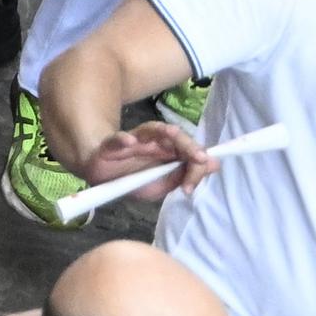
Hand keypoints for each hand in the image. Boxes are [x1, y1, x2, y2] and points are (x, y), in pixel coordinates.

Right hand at [80, 121, 215, 203]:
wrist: (100, 176)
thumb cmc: (133, 180)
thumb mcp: (160, 185)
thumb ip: (184, 175)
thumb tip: (215, 165)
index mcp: (165, 151)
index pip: (186, 148)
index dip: (196, 157)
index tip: (203, 169)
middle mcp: (152, 141)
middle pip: (173, 136)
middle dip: (187, 144)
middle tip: (199, 157)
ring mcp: (133, 140)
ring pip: (149, 131)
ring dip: (161, 133)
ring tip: (172, 136)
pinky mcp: (112, 145)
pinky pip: (117, 139)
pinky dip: (123, 139)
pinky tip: (130, 143)